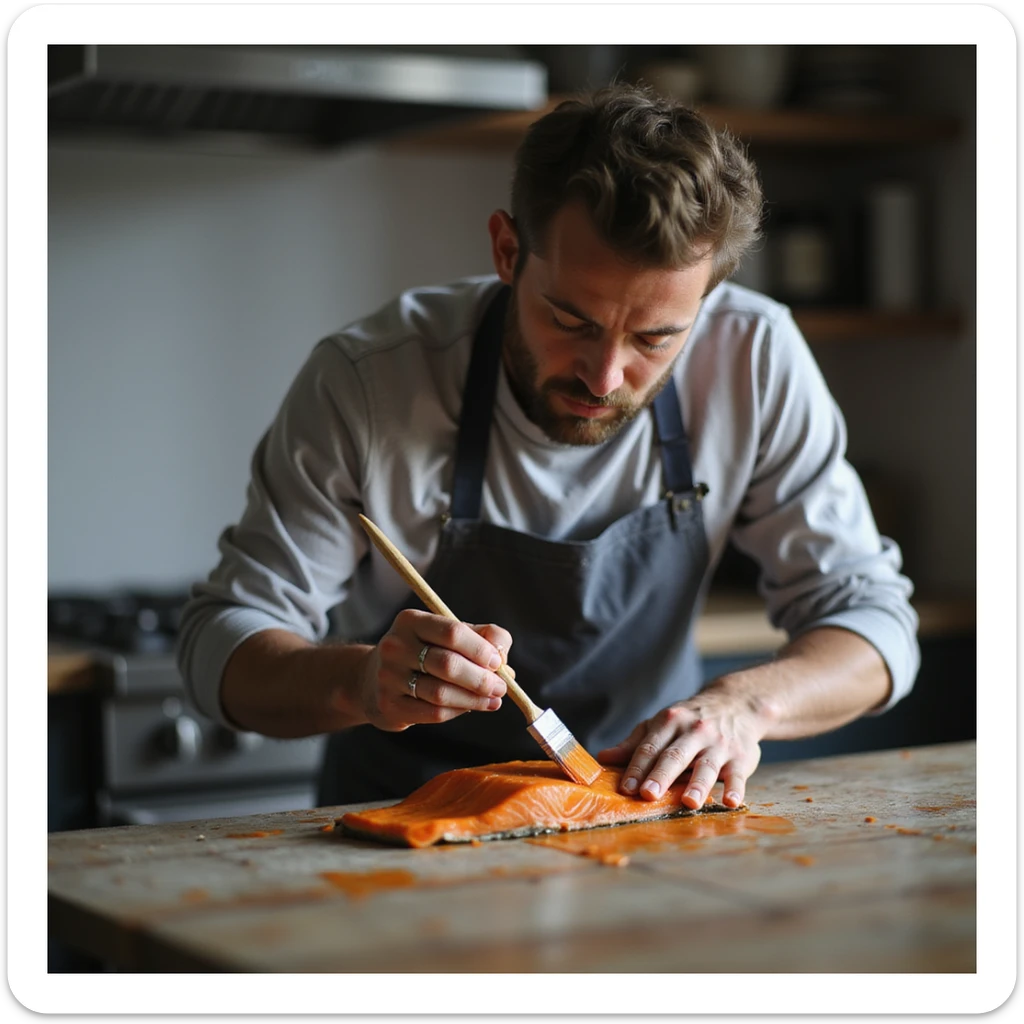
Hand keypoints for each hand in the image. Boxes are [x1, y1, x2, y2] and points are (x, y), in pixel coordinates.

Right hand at [356, 609, 510, 730]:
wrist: (372, 680)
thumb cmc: (423, 653)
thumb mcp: (448, 635)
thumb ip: (482, 637)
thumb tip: (503, 657)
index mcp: (411, 621)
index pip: (452, 631)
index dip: (480, 649)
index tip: (498, 662)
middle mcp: (395, 646)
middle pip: (448, 664)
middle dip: (481, 679)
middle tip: (501, 688)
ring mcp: (388, 677)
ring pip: (441, 693)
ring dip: (474, 699)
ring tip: (493, 700)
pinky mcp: (388, 705)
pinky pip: (432, 712)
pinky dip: (458, 711)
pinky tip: (472, 708)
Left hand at [596, 686, 768, 809]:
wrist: (735, 704)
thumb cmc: (689, 720)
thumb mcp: (661, 724)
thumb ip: (634, 744)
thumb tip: (603, 758)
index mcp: (670, 721)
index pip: (649, 747)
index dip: (636, 768)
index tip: (625, 788)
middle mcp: (694, 731)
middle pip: (675, 755)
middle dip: (661, 775)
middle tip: (648, 795)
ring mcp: (719, 744)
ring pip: (706, 765)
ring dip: (697, 784)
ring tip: (689, 802)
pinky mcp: (741, 757)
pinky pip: (738, 774)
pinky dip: (736, 788)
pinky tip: (731, 802)